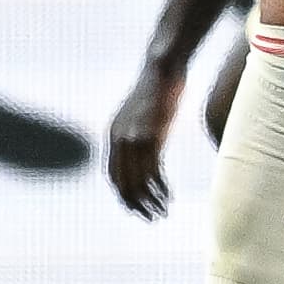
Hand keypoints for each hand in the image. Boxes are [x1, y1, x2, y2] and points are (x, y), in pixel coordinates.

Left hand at [105, 65, 183, 218]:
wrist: (163, 65)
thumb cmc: (159, 86)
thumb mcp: (143, 112)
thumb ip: (139, 131)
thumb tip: (146, 148)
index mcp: (114, 136)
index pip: (114, 177)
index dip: (125, 196)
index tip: (139, 210)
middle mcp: (119, 139)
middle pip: (123, 184)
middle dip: (136, 205)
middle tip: (151, 218)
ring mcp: (134, 137)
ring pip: (139, 182)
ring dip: (150, 201)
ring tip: (163, 212)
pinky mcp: (151, 135)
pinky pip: (153, 172)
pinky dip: (160, 189)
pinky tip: (169, 196)